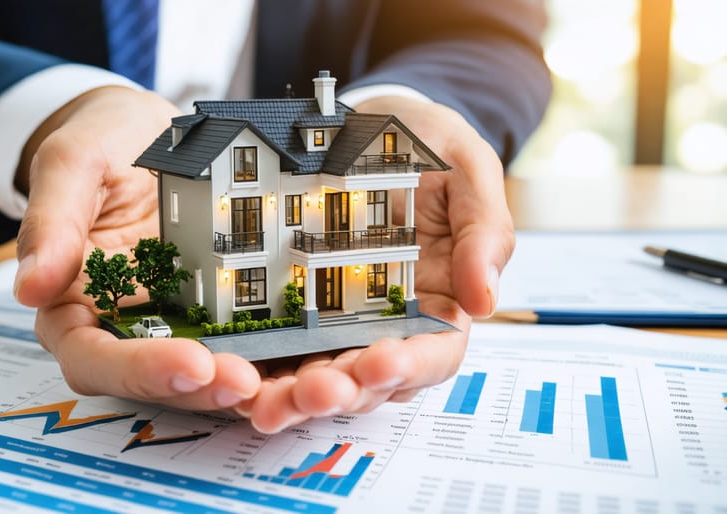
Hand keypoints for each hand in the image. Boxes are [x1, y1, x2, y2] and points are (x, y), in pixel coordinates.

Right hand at [12, 87, 260, 411]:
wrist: (151, 129)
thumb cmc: (105, 142)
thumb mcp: (73, 162)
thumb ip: (52, 221)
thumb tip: (31, 287)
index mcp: (76, 302)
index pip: (94, 356)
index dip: (139, 369)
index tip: (189, 364)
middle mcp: (127, 322)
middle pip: (157, 379)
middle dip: (203, 389)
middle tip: (249, 381)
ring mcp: (179, 319)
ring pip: (207, 372)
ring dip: (246, 384)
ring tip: (288, 383)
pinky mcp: (221, 308)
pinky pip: (247, 339)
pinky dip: (275, 355)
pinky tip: (310, 356)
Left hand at [246, 96, 513, 432]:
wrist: (366, 122)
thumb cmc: (425, 145)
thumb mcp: (468, 170)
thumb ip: (485, 231)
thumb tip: (484, 300)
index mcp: (439, 299)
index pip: (434, 353)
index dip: (410, 367)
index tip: (380, 364)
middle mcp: (390, 320)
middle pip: (371, 379)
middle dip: (343, 391)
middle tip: (312, 391)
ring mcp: (340, 319)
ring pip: (324, 375)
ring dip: (297, 397)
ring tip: (268, 403)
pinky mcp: (296, 309)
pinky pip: (281, 348)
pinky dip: (263, 371)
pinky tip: (241, 381)